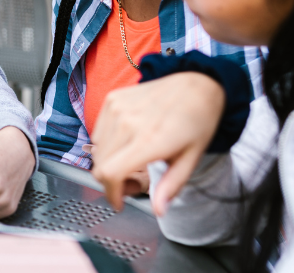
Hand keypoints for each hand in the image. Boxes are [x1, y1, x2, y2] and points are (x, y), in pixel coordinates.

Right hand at [90, 72, 223, 215]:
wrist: (196, 83)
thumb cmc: (197, 120)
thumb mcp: (190, 159)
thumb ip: (171, 186)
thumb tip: (158, 210)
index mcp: (148, 140)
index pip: (110, 173)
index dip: (111, 194)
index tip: (119, 202)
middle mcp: (127, 123)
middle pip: (100, 166)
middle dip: (112, 182)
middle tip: (132, 181)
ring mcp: (116, 108)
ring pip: (96, 150)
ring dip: (108, 162)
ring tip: (131, 160)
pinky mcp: (112, 99)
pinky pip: (98, 132)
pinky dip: (107, 144)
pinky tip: (127, 142)